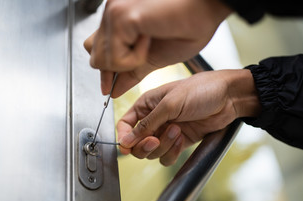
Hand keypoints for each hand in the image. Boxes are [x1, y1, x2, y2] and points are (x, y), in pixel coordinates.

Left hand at [84, 0, 231, 96]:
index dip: (105, 70)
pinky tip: (150, 40)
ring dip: (127, 63)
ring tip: (149, 44)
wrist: (208, 9)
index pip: (98, 50)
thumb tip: (113, 89)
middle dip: (113, 69)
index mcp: (120, 21)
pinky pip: (115, 56)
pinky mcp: (120, 16)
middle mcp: (112, 13)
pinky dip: (134, 59)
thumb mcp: (154, 56)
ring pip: (100, 58)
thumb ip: (132, 71)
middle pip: (93, 54)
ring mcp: (113, 12)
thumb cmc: (190, 25)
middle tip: (137, 63)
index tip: (109, 88)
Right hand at [117, 69, 260, 165]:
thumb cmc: (200, 90)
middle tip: (155, 140)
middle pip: (137, 143)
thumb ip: (147, 124)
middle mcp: (154, 119)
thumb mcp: (170, 104)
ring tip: (178, 131)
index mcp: (147, 105)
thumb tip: (126, 140)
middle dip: (145, 145)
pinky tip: (182, 139)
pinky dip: (172, 152)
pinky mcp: (179, 141)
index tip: (127, 146)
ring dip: (163, 146)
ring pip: (152, 152)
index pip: (126, 124)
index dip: (124, 137)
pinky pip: (167, 156)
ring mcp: (166, 131)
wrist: (228, 98)